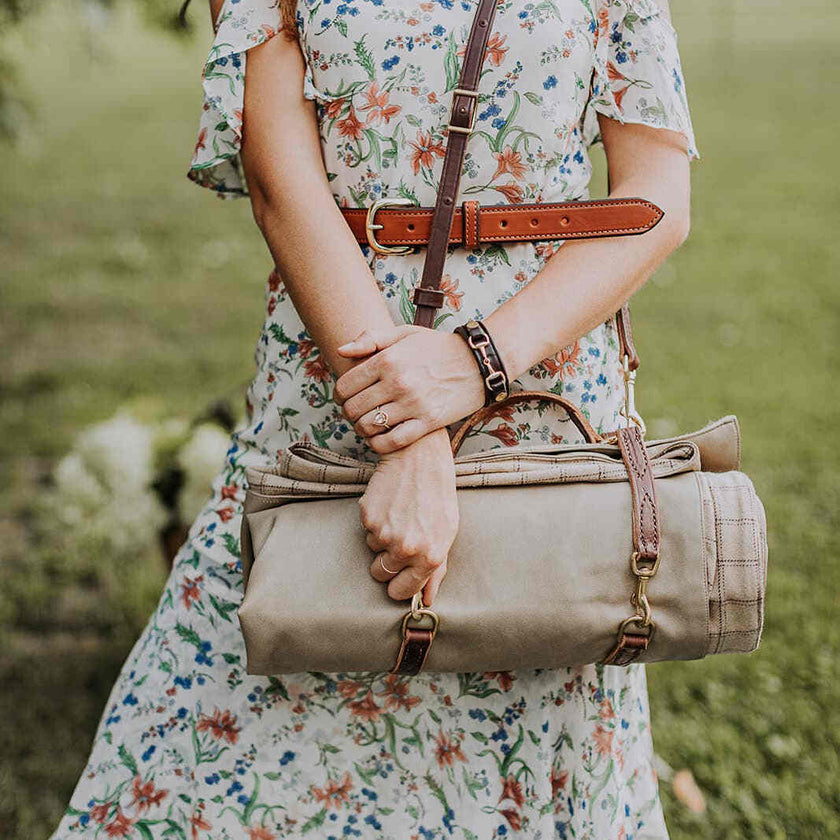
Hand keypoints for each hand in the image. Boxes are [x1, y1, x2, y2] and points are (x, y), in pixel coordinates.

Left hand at [333, 324, 485, 453]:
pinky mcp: (428, 422)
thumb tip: (341, 350)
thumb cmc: (438, 348)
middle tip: (356, 412)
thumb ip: (372, 339)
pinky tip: (380, 438)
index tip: (344, 397)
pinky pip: (392, 442)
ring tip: (367, 424)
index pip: (345, 385)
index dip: (339, 395)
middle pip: (353, 408)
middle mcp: (397, 382)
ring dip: (362, 428)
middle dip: (349, 412)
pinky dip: (379, 444)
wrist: (478, 363)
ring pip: (369, 426)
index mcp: (387, 359)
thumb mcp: (406, 334)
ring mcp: (412, 404)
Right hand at [360, 428, 458, 605]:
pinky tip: (390, 504)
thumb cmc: (438, 496)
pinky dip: (375, 520)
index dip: (398, 586)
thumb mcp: (446, 534)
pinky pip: (366, 530)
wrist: (420, 460)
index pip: (401, 592)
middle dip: (387, 562)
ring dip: (382, 538)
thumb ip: (436, 570)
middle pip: (381, 574)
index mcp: (429, 556)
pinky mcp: (368, 517)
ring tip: (400, 515)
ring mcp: (384, 533)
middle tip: (400, 540)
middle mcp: (406, 549)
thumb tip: (426, 600)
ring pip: (372, 550)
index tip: (398, 578)